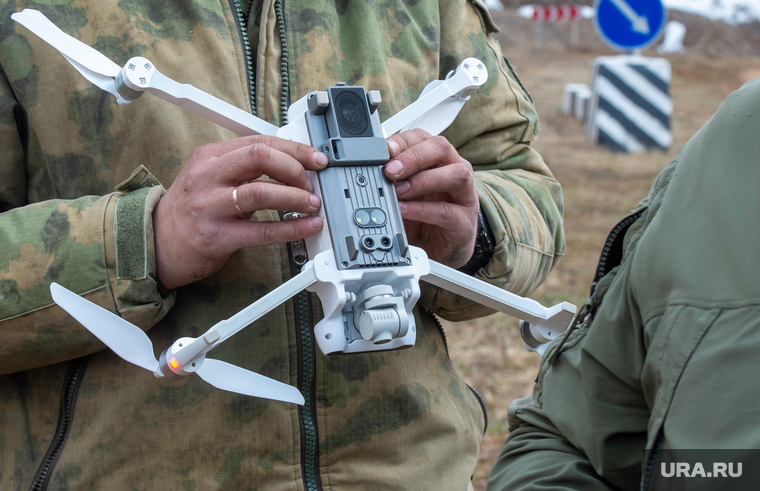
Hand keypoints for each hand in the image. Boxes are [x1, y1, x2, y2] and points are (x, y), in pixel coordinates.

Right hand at [153, 135, 327, 289]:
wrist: (159, 243)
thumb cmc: (191, 209)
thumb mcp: (211, 177)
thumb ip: (244, 169)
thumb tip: (291, 167)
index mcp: (209, 156)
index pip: (258, 142)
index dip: (294, 149)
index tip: (315, 158)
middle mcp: (207, 177)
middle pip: (260, 157)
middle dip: (294, 168)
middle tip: (310, 181)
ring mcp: (210, 207)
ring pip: (262, 192)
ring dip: (295, 197)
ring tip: (312, 203)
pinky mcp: (217, 237)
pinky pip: (262, 231)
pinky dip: (292, 228)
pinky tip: (307, 226)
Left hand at [384, 129, 479, 268]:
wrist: (443, 246)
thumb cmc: (425, 214)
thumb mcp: (405, 193)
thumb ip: (391, 181)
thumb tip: (367, 173)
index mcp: (438, 158)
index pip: (423, 138)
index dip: (402, 141)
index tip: (384, 150)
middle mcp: (455, 169)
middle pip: (441, 149)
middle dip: (412, 157)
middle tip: (390, 170)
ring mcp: (464, 194)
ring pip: (455, 175)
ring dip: (422, 180)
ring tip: (398, 190)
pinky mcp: (464, 220)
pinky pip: (446, 211)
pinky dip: (421, 209)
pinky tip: (403, 210)